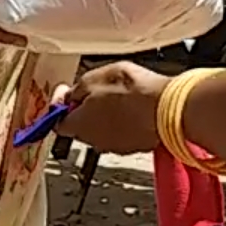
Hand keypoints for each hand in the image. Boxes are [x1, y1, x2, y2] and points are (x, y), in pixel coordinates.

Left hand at [53, 61, 167, 154]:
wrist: (166, 107)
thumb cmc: (131, 90)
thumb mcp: (94, 78)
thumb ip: (75, 90)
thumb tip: (64, 98)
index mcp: (79, 125)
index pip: (58, 123)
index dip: (61, 107)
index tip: (67, 94)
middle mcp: (94, 141)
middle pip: (80, 127)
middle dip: (84, 110)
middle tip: (96, 90)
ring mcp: (116, 146)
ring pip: (102, 131)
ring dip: (105, 116)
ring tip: (119, 97)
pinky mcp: (135, 146)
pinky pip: (122, 134)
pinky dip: (123, 123)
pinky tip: (133, 108)